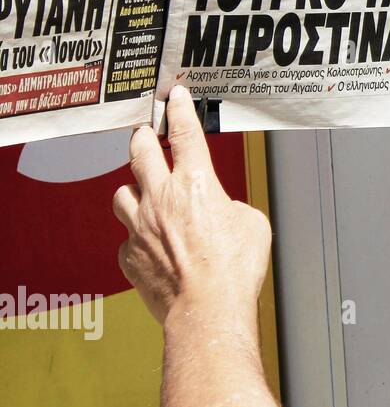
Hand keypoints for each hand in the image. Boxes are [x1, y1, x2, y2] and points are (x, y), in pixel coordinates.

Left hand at [113, 85, 270, 326]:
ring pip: (122, 193)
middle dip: (142, 137)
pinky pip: (128, 236)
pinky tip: (155, 246)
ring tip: (145, 196)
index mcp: (196, 184)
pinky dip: (139, 236)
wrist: (208, 309)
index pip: (184, 133)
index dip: (179, 110)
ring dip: (134, 190)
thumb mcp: (251, 223)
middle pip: (140, 151)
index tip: (175, 97)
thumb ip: (229, 206)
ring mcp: (139, 226)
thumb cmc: (234, 269)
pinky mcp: (129, 254)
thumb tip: (219, 210)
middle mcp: (161, 198)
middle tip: (144, 133)